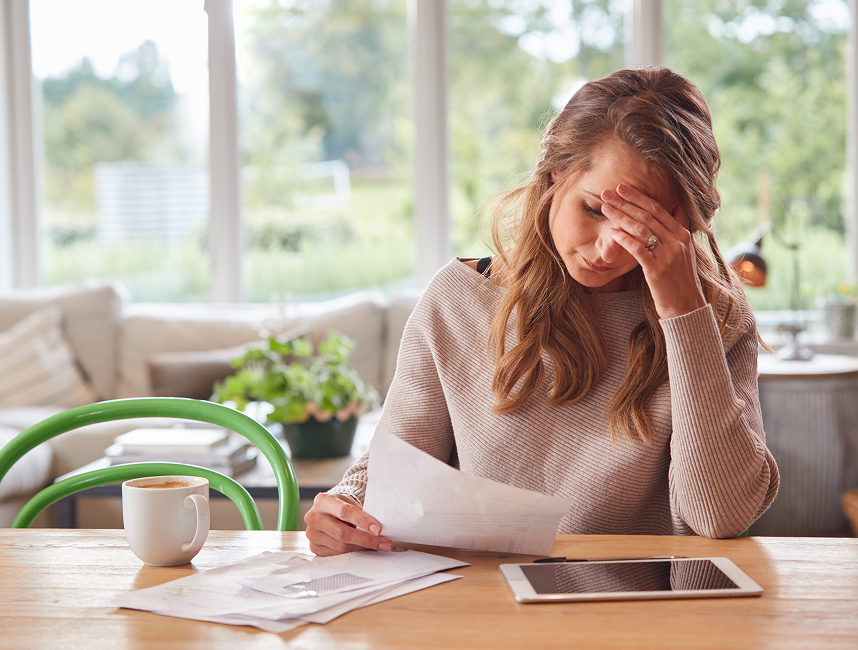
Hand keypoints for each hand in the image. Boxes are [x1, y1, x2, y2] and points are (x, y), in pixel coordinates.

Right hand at [304, 492, 391, 555]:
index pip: (344, 512)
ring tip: (377, 545)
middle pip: (342, 533)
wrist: (328, 511)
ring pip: (341, 546)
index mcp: (322, 501)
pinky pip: (336, 554)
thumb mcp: (350, 501)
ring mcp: (312, 534)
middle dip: (366, 539)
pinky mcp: (314, 547)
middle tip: (384, 542)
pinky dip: (352, 552)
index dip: (363, 521)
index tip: (378, 529)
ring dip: (362, 547)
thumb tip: (379, 529)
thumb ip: (361, 512)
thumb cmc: (341, 505)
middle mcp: (313, 517)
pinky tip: (363, 549)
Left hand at [600, 184, 705, 318]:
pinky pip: (638, 250)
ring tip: (605, 209)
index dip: (638, 197)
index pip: (658, 209)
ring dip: (621, 217)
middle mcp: (677, 242)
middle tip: (607, 193)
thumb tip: (677, 208)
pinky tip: (612, 232)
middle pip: (647, 216)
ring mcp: (668, 256)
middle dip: (625, 202)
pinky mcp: (657, 270)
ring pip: (641, 230)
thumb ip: (677, 230)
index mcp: (683, 235)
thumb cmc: (679, 280)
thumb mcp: (684, 252)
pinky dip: (624, 239)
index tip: (622, 188)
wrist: (686, 307)